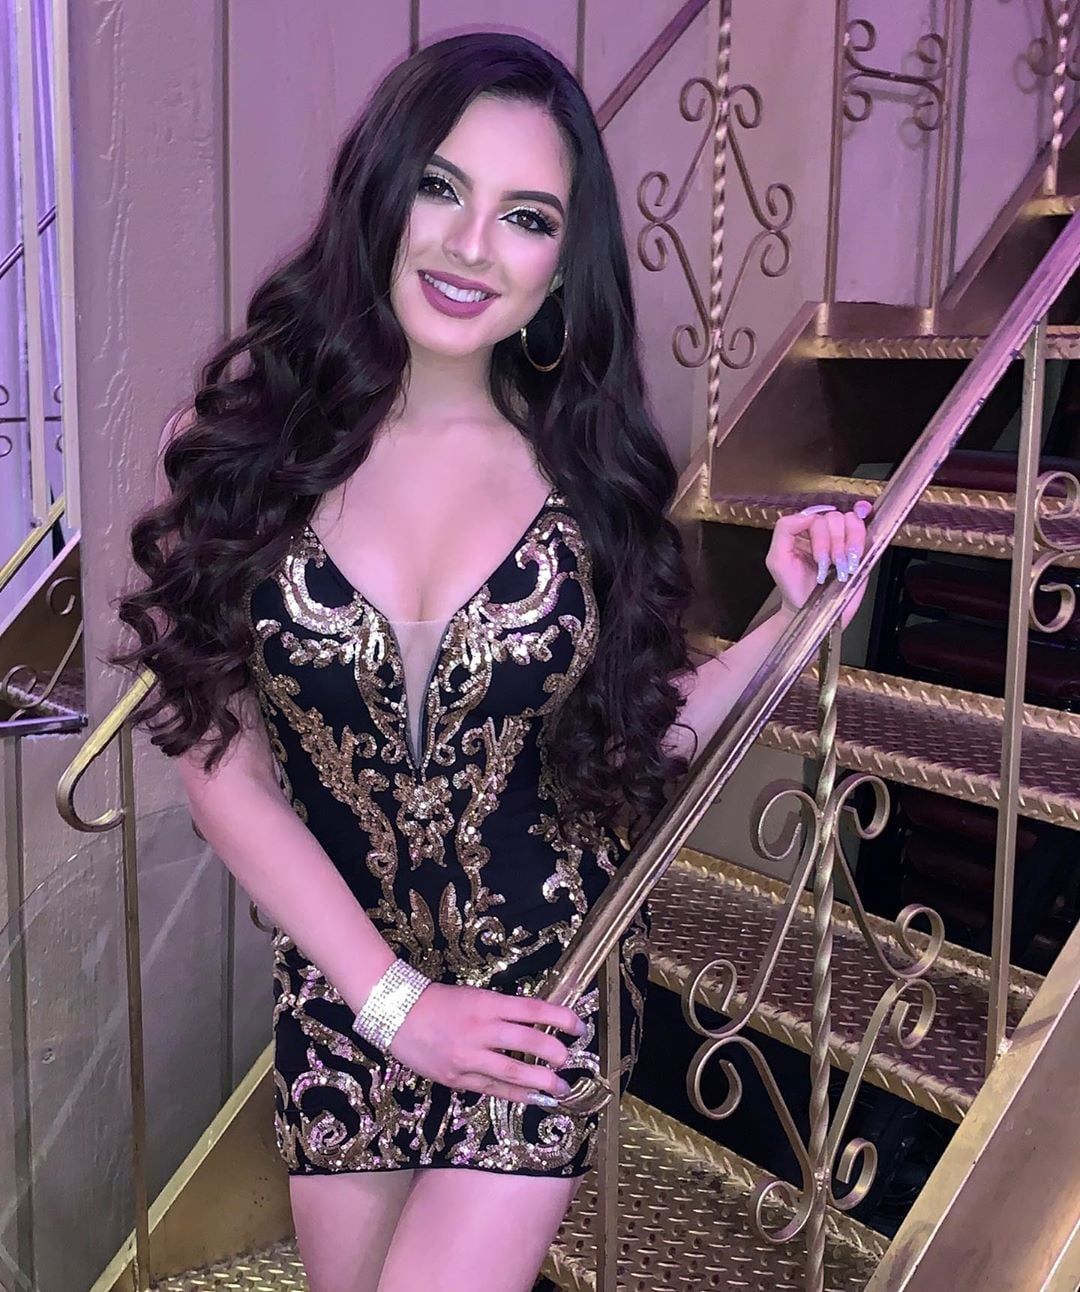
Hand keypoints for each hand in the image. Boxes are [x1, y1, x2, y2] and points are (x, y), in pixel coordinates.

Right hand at [388, 981, 586, 1107]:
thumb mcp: (476, 997)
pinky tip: (533, 1099)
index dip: (561, 1017)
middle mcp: (481, 1029)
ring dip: (541, 1082)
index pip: (533, 1009)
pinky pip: (493, 1089)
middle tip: (569, 1060)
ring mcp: (468, 1056)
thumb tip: (538, 1026)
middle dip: (555, 1053)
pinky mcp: (457, 1078)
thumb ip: (503, 1012)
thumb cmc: (440, 1002)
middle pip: (529, 1042)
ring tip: (560, 1088)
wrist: (397, 1014)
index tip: (579, 1026)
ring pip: (513, 1072)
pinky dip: (516, 1096)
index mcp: (488, 1003)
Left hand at [765, 500, 871, 627]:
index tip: (817, 557)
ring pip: (851, 521)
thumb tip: (807, 515)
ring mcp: (843, 538)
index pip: (814, 514)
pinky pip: (866, 529)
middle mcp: (823, 532)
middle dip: (832, 544)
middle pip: (833, 518)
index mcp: (803, 531)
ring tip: (843, 565)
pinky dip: (861, 538)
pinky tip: (857, 550)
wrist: (815, 611)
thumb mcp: (777, 560)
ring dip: (848, 544)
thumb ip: (784, 531)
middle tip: (828, 565)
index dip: (818, 534)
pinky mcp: (860, 547)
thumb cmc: (794, 587)